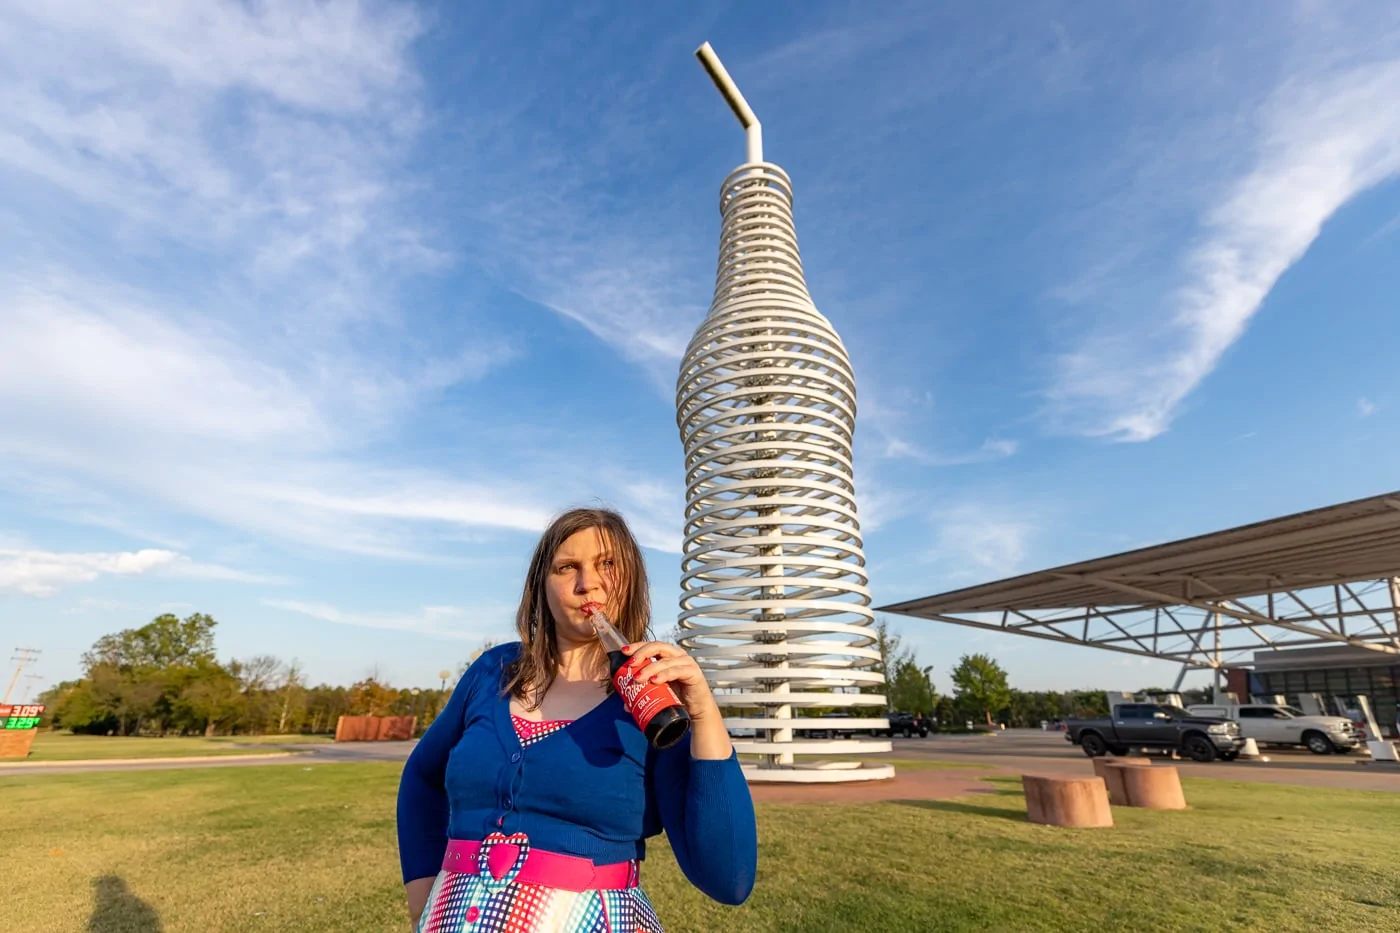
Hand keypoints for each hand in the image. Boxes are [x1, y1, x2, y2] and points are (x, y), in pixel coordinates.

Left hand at [622, 640, 731, 759]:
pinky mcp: (693, 672)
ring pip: (665, 660)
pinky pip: (676, 671)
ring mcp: (686, 662)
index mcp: (667, 656)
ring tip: (637, 678)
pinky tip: (655, 680)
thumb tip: (625, 705)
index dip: (637, 646)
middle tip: (630, 664)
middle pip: (657, 646)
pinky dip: (664, 675)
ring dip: (649, 668)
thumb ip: (643, 694)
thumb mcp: (658, 692)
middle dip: (642, 653)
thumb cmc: (677, 698)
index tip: (624, 651)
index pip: (650, 645)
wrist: (697, 710)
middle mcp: (677, 655)